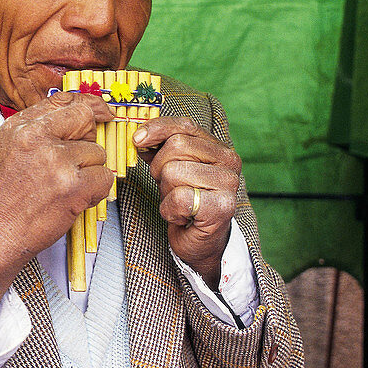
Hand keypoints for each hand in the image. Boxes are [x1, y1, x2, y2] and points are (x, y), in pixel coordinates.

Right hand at [0, 91, 113, 285]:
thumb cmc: (3, 199)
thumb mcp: (10, 150)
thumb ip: (39, 130)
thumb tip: (79, 116)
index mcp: (19, 126)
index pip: (64, 99)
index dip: (88, 106)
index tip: (102, 113)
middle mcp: (35, 137)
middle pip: (86, 118)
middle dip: (90, 140)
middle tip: (76, 163)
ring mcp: (55, 160)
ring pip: (98, 153)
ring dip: (89, 173)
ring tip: (64, 189)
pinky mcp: (72, 185)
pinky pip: (105, 178)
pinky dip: (96, 192)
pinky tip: (73, 200)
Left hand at [133, 117, 241, 286]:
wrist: (199, 242)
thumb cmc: (185, 202)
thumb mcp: (171, 168)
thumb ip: (159, 149)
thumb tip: (139, 136)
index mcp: (219, 148)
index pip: (185, 125)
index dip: (157, 129)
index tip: (137, 139)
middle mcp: (230, 161)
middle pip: (175, 146)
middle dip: (160, 169)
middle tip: (171, 188)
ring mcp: (228, 184)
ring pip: (173, 172)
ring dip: (166, 193)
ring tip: (179, 203)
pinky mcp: (222, 207)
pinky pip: (178, 198)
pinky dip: (170, 211)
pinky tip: (181, 216)